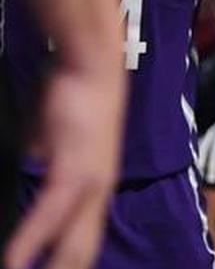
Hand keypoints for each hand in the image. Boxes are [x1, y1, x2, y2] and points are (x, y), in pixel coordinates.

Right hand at [5, 64, 124, 268]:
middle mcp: (98, 192)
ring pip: (73, 244)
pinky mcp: (74, 170)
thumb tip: (26, 168)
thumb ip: (40, 164)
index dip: (67, 264)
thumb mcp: (49, 142)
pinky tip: (13, 263)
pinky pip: (50, 216)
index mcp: (94, 188)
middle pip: (82, 251)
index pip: (82, 240)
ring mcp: (90, 183)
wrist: (91, 68)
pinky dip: (29, 243)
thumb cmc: (69, 99)